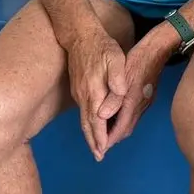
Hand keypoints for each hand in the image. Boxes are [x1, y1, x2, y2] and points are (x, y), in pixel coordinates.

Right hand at [66, 26, 128, 160]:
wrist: (80, 36)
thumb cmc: (102, 47)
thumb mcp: (115, 59)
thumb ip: (116, 79)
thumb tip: (116, 98)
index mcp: (94, 91)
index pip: (96, 120)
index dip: (100, 137)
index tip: (103, 151)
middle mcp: (84, 96)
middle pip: (87, 124)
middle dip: (93, 141)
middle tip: (99, 156)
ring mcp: (79, 93)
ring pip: (83, 119)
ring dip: (89, 134)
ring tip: (96, 147)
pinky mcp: (77, 88)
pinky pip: (83, 111)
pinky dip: (87, 123)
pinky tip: (92, 126)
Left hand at [99, 24, 177, 150]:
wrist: (158, 50)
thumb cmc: (137, 59)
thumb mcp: (122, 75)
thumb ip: (113, 97)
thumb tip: (102, 115)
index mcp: (132, 102)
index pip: (120, 128)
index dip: (108, 140)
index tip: (98, 150)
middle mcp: (140, 106)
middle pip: (126, 129)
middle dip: (112, 140)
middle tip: (99, 147)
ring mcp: (145, 103)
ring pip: (130, 123)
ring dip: (118, 132)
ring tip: (105, 136)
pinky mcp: (146, 98)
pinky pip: (133, 116)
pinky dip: (123, 123)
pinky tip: (116, 118)